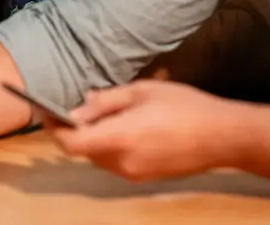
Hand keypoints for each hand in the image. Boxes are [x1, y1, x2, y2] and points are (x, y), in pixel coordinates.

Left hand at [47, 80, 244, 181]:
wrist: (222, 136)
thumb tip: (78, 108)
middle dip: (76, 130)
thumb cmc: (185, 106)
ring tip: (108, 113)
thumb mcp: (142, 91)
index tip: (47, 112)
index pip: (70, 143)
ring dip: (94, 138)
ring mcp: (133, 174)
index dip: (54, 128)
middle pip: (82, 150)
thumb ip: (106, 101)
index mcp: (119, 137)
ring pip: (98, 157)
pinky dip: (111, 146)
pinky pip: (116, 162)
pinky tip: (127, 127)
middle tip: (81, 105)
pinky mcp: (144, 178)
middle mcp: (122, 162)